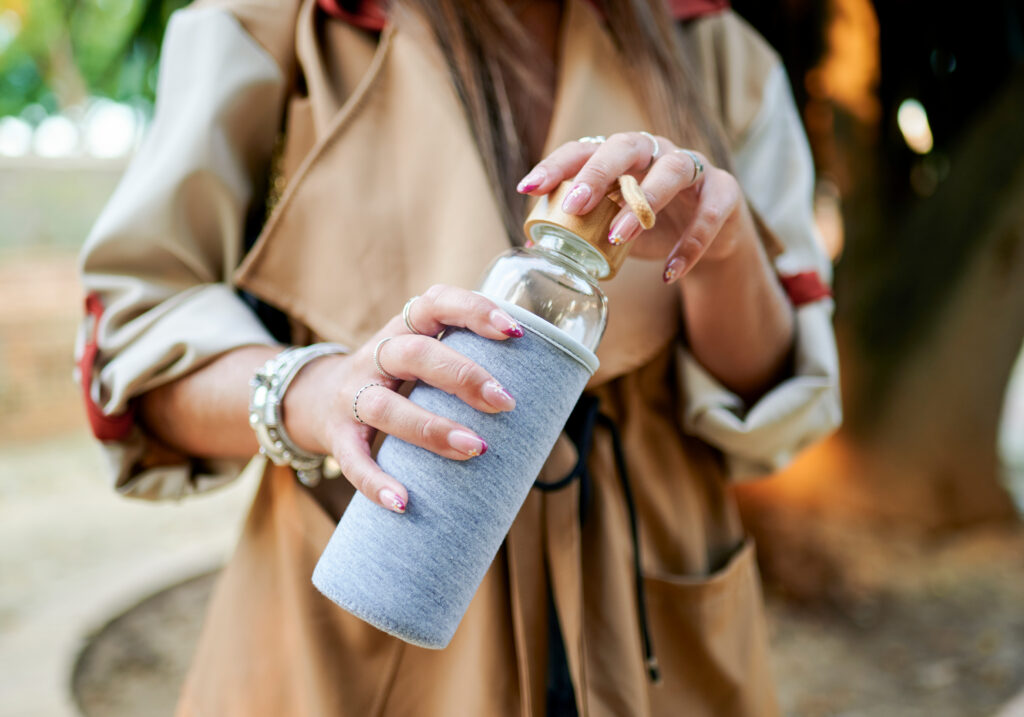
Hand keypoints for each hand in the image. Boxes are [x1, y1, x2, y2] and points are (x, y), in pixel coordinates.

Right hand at [281, 285, 522, 513]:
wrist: (316, 400)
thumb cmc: (397, 381)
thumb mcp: (423, 358)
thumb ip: (467, 364)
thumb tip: (546, 395)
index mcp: (404, 329)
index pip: (435, 303)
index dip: (473, 311)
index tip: (514, 332)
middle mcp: (376, 356)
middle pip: (415, 355)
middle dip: (464, 377)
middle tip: (505, 404)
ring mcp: (351, 395)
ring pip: (384, 407)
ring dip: (431, 429)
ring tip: (475, 448)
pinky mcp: (337, 435)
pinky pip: (352, 458)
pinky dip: (375, 481)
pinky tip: (403, 502)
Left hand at [516, 131, 756, 282]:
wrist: (710, 240)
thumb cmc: (651, 226)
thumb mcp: (612, 226)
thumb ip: (579, 229)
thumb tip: (530, 244)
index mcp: (621, 157)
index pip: (584, 149)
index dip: (556, 165)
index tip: (529, 187)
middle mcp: (655, 152)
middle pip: (626, 146)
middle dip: (598, 172)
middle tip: (576, 203)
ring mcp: (693, 168)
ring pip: (671, 171)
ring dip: (643, 202)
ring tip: (619, 236)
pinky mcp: (724, 192)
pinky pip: (710, 212)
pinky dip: (692, 243)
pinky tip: (670, 272)